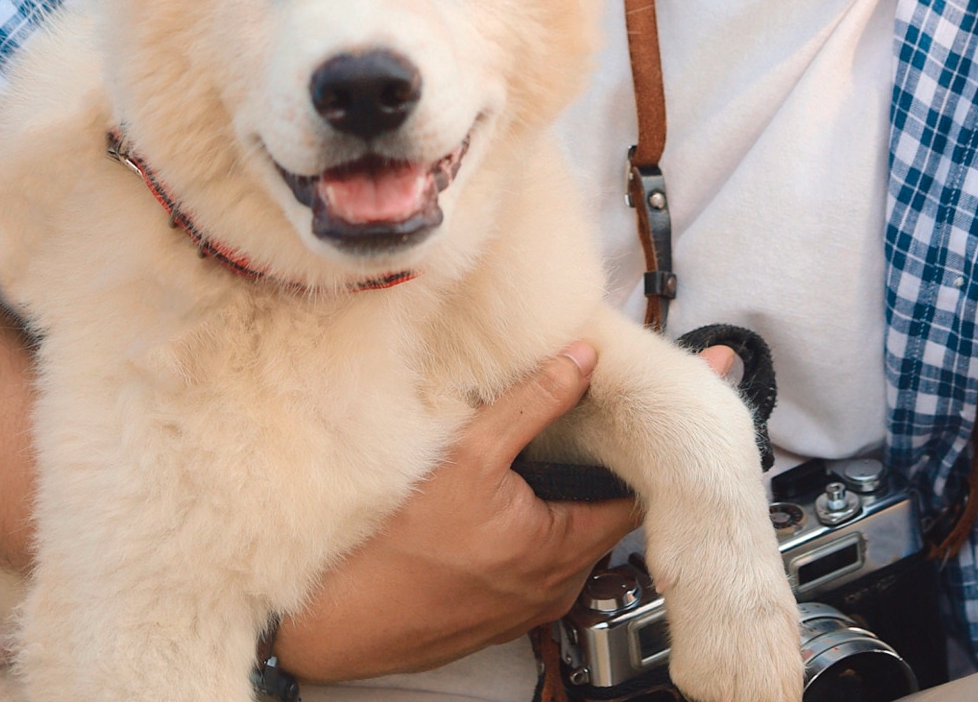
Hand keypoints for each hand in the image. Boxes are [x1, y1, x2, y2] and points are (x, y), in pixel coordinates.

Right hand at [276, 342, 644, 681]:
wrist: (344, 619)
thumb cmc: (399, 548)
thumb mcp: (470, 454)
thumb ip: (534, 402)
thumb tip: (581, 359)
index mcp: (562, 549)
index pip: (633, 499)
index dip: (631, 458)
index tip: (624, 427)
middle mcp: (556, 587)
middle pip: (601, 520)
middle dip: (591, 477)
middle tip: (574, 436)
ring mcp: (528, 607)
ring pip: (567, 545)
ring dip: (557, 508)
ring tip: (532, 470)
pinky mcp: (499, 616)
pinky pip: (534, 568)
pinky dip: (528, 537)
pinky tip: (495, 513)